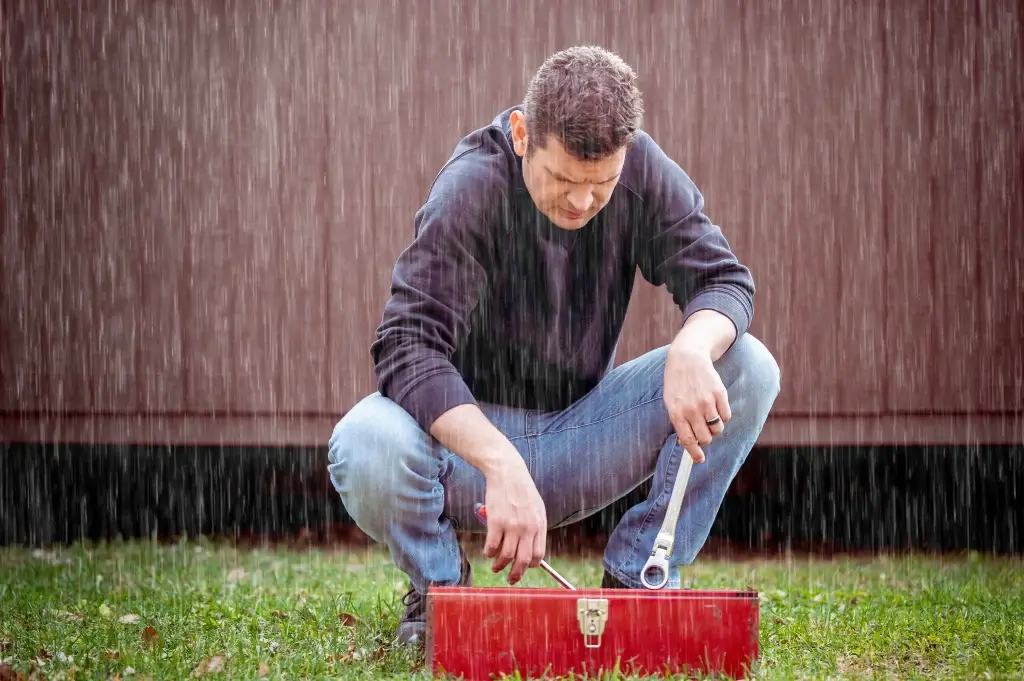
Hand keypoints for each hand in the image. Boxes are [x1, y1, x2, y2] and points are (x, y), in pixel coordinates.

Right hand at [481, 458, 546, 584]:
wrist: (508, 473)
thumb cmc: (522, 491)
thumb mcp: (537, 508)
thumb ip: (536, 528)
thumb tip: (532, 549)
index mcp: (540, 525)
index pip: (538, 555)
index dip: (530, 565)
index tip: (523, 567)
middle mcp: (527, 528)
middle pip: (523, 560)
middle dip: (516, 574)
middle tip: (510, 579)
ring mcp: (512, 526)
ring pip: (506, 556)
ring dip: (500, 565)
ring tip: (495, 567)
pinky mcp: (495, 522)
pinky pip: (491, 546)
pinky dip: (489, 553)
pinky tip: (488, 552)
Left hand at [663, 344, 731, 463]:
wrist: (687, 357)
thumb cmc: (677, 383)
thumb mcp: (671, 402)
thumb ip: (679, 422)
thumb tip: (690, 443)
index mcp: (676, 413)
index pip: (688, 441)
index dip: (694, 453)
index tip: (700, 459)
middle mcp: (691, 409)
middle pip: (705, 438)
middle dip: (705, 439)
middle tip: (703, 431)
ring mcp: (706, 401)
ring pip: (717, 429)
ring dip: (715, 428)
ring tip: (709, 417)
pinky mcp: (720, 394)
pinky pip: (727, 416)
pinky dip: (723, 416)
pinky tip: (716, 406)